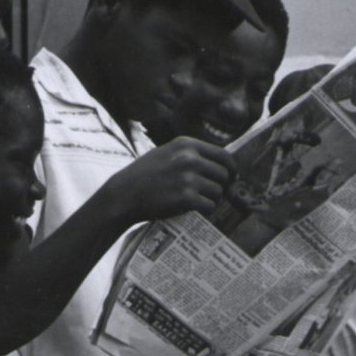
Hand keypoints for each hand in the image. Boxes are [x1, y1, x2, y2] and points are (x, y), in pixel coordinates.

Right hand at [101, 138, 235, 224]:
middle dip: (222, 186)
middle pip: (224, 174)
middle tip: (213, 194)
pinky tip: (193, 209)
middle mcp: (190, 158)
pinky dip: (205, 210)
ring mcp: (188, 178)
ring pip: (218, 192)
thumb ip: (190, 154)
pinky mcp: (186, 198)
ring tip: (196, 201)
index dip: (231, 168)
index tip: (231, 177)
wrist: (124, 194)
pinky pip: (209, 206)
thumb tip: (218, 162)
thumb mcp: (167, 153)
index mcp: (186, 144)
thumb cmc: (144, 175)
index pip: (223, 155)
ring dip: (211, 199)